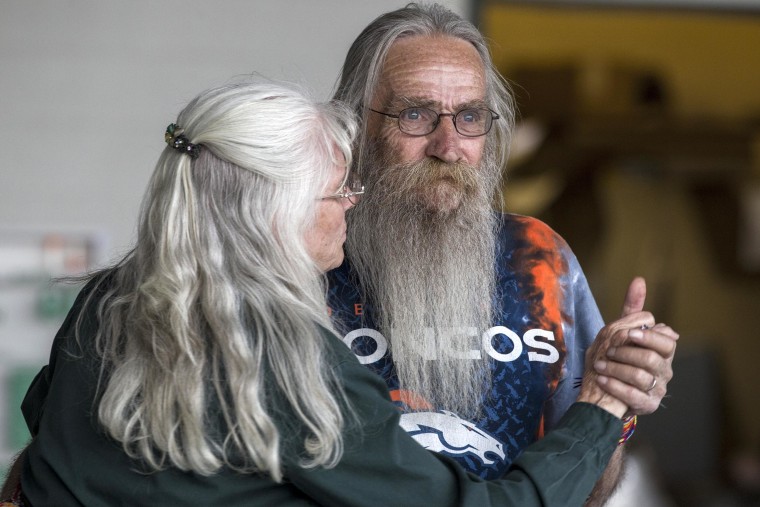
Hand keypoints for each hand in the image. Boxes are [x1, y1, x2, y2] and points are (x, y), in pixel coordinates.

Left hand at [593, 277, 677, 415]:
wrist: (604, 390)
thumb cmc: (615, 357)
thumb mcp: (620, 331)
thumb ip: (632, 310)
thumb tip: (638, 280)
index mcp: (661, 351)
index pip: (666, 342)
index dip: (648, 337)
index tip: (627, 334)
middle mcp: (664, 370)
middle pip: (653, 359)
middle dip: (628, 353)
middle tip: (609, 350)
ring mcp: (657, 389)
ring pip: (642, 377)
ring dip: (617, 369)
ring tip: (599, 365)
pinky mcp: (647, 405)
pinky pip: (634, 396)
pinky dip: (616, 386)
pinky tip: (602, 379)